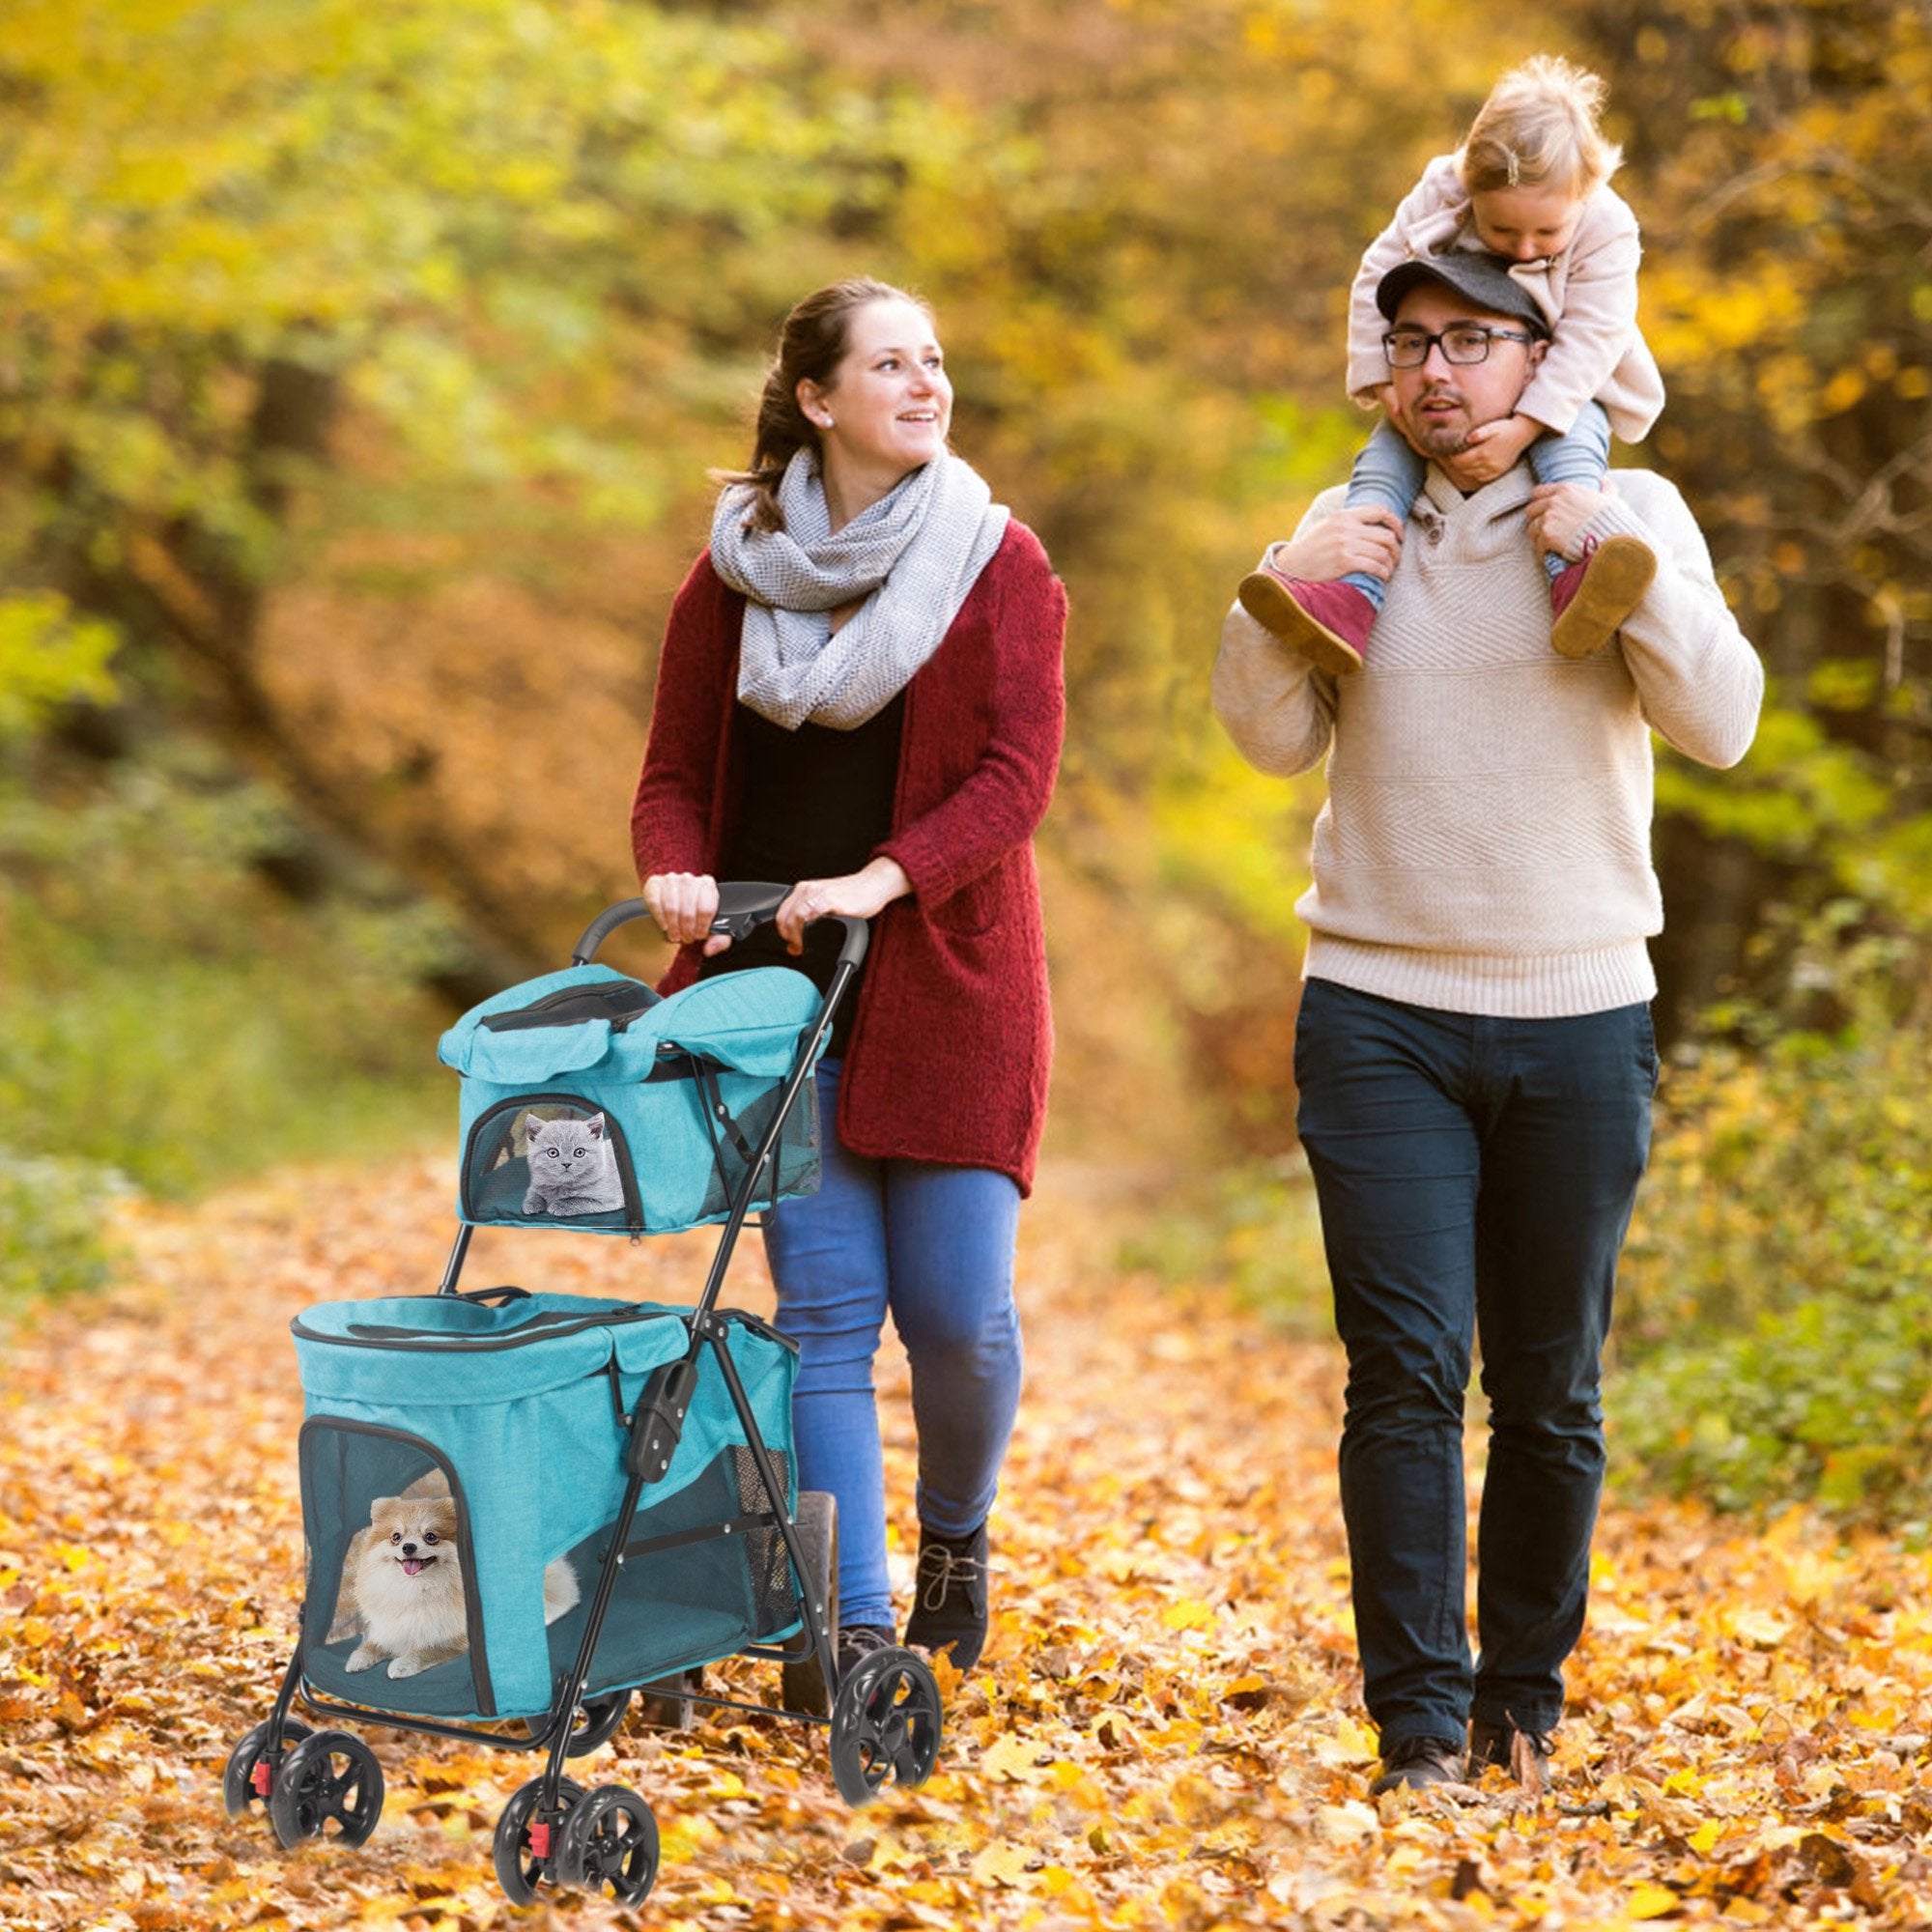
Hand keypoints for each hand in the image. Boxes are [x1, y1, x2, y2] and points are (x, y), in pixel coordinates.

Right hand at [642, 871, 728, 954]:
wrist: (676, 895)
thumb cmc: (696, 910)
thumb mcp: (714, 923)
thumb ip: (720, 938)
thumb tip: (710, 949)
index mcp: (707, 885)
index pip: (706, 909)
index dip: (702, 927)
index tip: (698, 935)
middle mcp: (689, 879)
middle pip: (688, 911)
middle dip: (686, 931)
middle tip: (685, 938)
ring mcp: (671, 879)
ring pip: (671, 909)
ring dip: (673, 927)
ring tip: (675, 935)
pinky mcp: (654, 883)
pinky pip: (655, 903)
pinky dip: (660, 918)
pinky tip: (664, 925)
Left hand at [776, 857, 910, 953]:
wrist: (873, 884)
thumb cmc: (854, 895)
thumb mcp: (827, 903)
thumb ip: (814, 915)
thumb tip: (802, 934)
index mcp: (805, 889)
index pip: (782, 911)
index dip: (783, 931)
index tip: (790, 943)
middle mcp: (808, 889)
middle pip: (784, 916)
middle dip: (787, 936)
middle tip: (795, 948)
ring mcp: (816, 893)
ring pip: (792, 916)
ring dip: (793, 936)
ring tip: (799, 947)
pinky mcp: (827, 899)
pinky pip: (804, 914)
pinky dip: (801, 930)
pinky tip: (808, 939)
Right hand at [1260, 506, 1402, 587]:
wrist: (1290, 567)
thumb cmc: (1310, 550)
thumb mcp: (1327, 527)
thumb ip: (1347, 522)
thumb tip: (1374, 523)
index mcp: (1343, 516)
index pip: (1380, 511)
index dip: (1395, 523)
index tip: (1399, 535)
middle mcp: (1345, 528)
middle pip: (1386, 536)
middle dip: (1396, 549)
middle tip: (1395, 559)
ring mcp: (1344, 544)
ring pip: (1383, 553)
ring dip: (1390, 564)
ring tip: (1387, 571)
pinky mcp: (1343, 562)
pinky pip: (1375, 566)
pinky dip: (1383, 573)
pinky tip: (1381, 577)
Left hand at [1443, 412, 1541, 486]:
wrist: (1522, 434)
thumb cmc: (1505, 428)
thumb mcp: (1492, 426)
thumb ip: (1479, 433)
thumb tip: (1468, 438)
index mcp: (1484, 453)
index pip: (1460, 461)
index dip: (1453, 457)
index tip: (1450, 452)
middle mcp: (1488, 464)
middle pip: (1464, 469)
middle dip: (1457, 463)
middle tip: (1455, 456)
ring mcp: (1493, 470)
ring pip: (1471, 474)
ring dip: (1465, 469)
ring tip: (1464, 460)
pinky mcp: (1498, 472)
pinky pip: (1481, 478)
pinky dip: (1475, 473)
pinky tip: (1474, 466)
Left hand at [1527, 481, 1617, 563]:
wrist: (1609, 538)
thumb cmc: (1612, 519)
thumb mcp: (1611, 498)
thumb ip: (1605, 488)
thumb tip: (1604, 480)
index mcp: (1566, 490)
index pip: (1538, 492)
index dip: (1538, 502)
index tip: (1542, 511)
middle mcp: (1553, 502)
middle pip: (1531, 510)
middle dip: (1536, 520)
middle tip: (1543, 530)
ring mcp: (1548, 518)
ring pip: (1531, 529)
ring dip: (1538, 537)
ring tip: (1545, 544)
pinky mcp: (1547, 536)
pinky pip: (1537, 546)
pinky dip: (1542, 552)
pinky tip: (1548, 556)